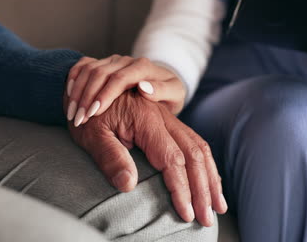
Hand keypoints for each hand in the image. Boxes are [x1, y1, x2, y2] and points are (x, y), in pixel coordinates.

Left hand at [64, 90, 226, 226]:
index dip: (181, 188)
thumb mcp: (90, 134)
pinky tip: (209, 181)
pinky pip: (196, 143)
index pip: (172, 159)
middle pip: (194, 155)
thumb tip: (128, 185)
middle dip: (203, 189)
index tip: (186, 214)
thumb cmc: (87, 115)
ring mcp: (169, 120)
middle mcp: (164, 118)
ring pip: (200, 148)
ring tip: (218, 206)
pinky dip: (206, 165)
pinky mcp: (169, 124)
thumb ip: (109, 157)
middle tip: (207, 219)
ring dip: (211, 178)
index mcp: (146, 120)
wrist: (90, 87)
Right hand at [65, 55, 185, 126]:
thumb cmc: (169, 96)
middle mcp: (126, 61)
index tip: (94, 112)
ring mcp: (113, 61)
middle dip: (87, 97)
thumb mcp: (174, 95)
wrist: (163, 85)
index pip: (120, 78)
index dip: (105, 94)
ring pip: (89, 70)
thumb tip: (143, 88)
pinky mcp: (104, 64)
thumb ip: (162, 91)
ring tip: (71, 113)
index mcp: (143, 67)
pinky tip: (68, 93)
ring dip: (78, 91)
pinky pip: (84, 65)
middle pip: (100, 74)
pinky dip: (74, 77)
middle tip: (78, 119)